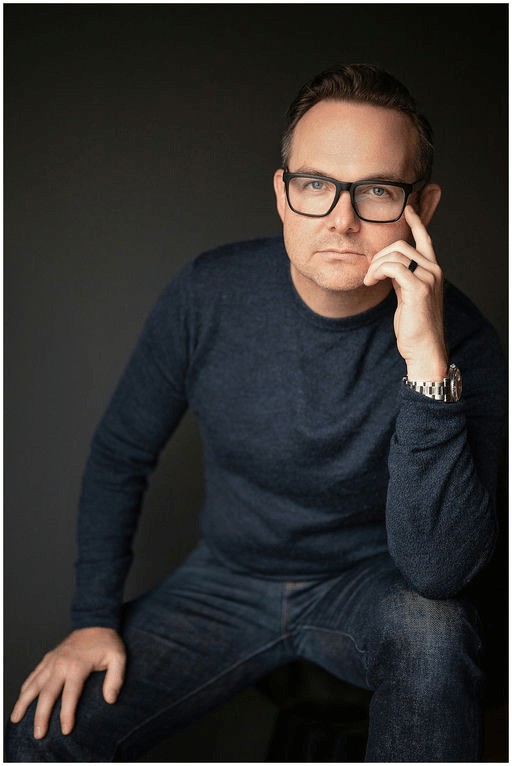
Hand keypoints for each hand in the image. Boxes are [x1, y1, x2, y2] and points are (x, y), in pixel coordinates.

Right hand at [10, 627, 125, 738]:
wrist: (95, 621)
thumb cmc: (107, 642)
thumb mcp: (118, 657)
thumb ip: (116, 679)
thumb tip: (110, 700)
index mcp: (78, 665)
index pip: (70, 695)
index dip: (67, 714)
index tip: (65, 730)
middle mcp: (61, 664)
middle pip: (47, 693)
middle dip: (41, 715)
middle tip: (39, 734)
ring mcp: (53, 660)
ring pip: (34, 684)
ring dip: (24, 702)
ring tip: (16, 719)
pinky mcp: (49, 658)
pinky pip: (34, 674)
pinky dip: (26, 687)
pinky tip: (21, 698)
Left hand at [364, 205, 447, 380]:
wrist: (423, 348)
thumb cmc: (414, 326)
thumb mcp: (407, 297)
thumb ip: (401, 279)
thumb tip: (388, 268)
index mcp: (432, 270)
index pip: (425, 239)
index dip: (416, 222)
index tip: (407, 209)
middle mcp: (434, 270)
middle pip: (401, 244)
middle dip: (378, 255)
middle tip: (368, 273)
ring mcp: (428, 278)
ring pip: (395, 254)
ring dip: (375, 265)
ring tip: (368, 280)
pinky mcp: (418, 288)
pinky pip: (393, 267)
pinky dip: (377, 271)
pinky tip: (370, 281)